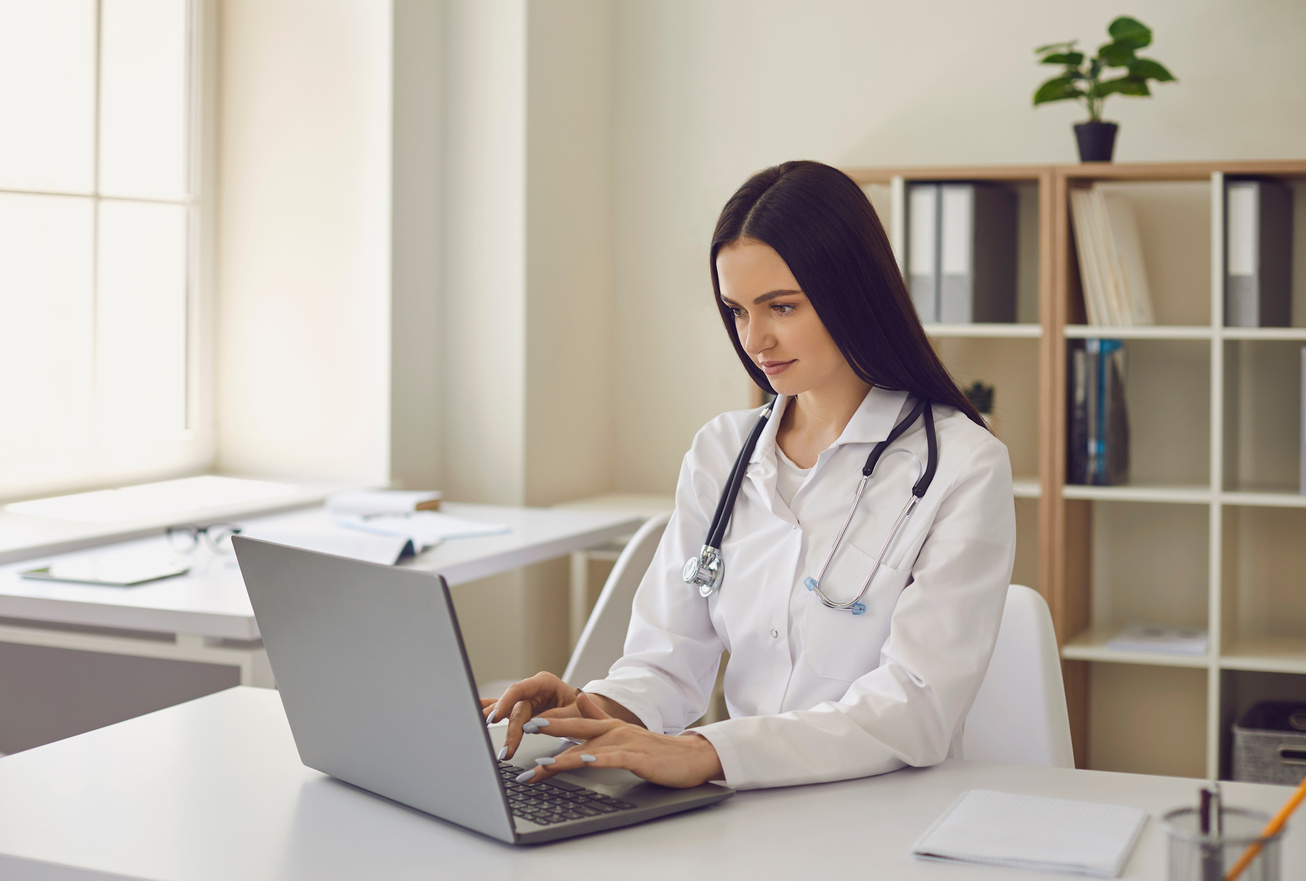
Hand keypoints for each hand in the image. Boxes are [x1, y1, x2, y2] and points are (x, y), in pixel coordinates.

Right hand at [481, 672, 580, 760]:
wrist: (588, 710)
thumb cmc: (582, 709)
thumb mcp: (575, 714)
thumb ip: (556, 717)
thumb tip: (535, 725)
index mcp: (545, 682)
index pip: (520, 690)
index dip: (505, 703)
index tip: (496, 717)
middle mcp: (532, 688)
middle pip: (513, 708)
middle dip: (508, 729)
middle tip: (504, 749)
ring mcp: (526, 698)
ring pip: (505, 709)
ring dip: (491, 720)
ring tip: (477, 730)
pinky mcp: (523, 708)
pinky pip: (505, 711)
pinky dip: (491, 713)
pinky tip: (476, 712)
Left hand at [513, 693, 723, 789]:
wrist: (691, 756)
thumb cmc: (657, 749)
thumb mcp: (624, 732)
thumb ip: (600, 717)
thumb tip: (580, 701)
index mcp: (609, 726)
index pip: (574, 724)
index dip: (549, 723)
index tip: (525, 724)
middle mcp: (614, 731)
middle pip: (576, 729)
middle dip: (549, 729)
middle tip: (523, 729)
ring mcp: (625, 743)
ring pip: (588, 747)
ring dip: (564, 755)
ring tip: (541, 763)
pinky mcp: (637, 758)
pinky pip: (612, 758)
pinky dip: (596, 759)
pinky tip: (582, 762)